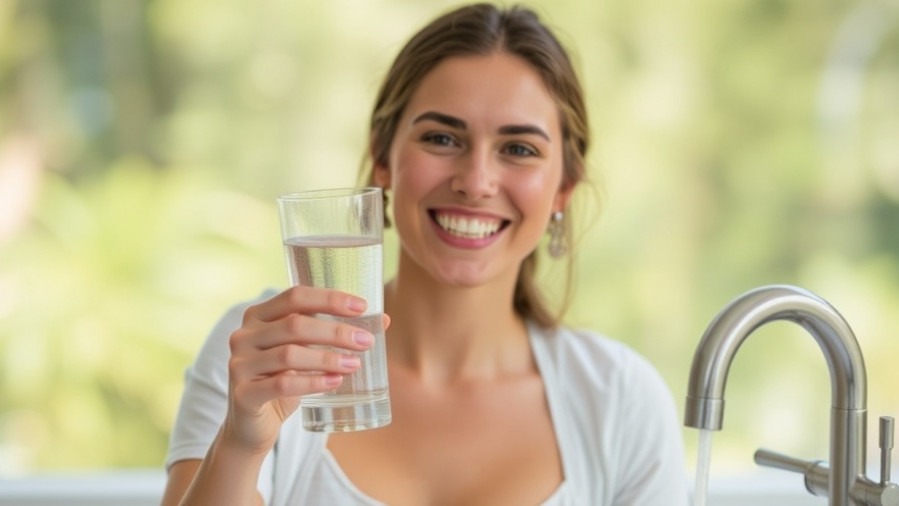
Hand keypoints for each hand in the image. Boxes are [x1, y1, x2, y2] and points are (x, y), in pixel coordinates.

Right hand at [221, 285, 378, 454]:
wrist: (251, 426)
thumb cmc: (282, 381)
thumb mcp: (306, 353)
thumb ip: (333, 335)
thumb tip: (383, 320)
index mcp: (258, 316)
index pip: (295, 296)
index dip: (329, 299)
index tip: (362, 306)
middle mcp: (243, 335)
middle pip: (295, 324)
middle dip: (335, 331)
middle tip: (365, 341)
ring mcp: (239, 364)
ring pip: (290, 354)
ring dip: (327, 358)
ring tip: (355, 363)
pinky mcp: (243, 394)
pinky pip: (282, 384)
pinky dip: (313, 382)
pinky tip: (335, 382)